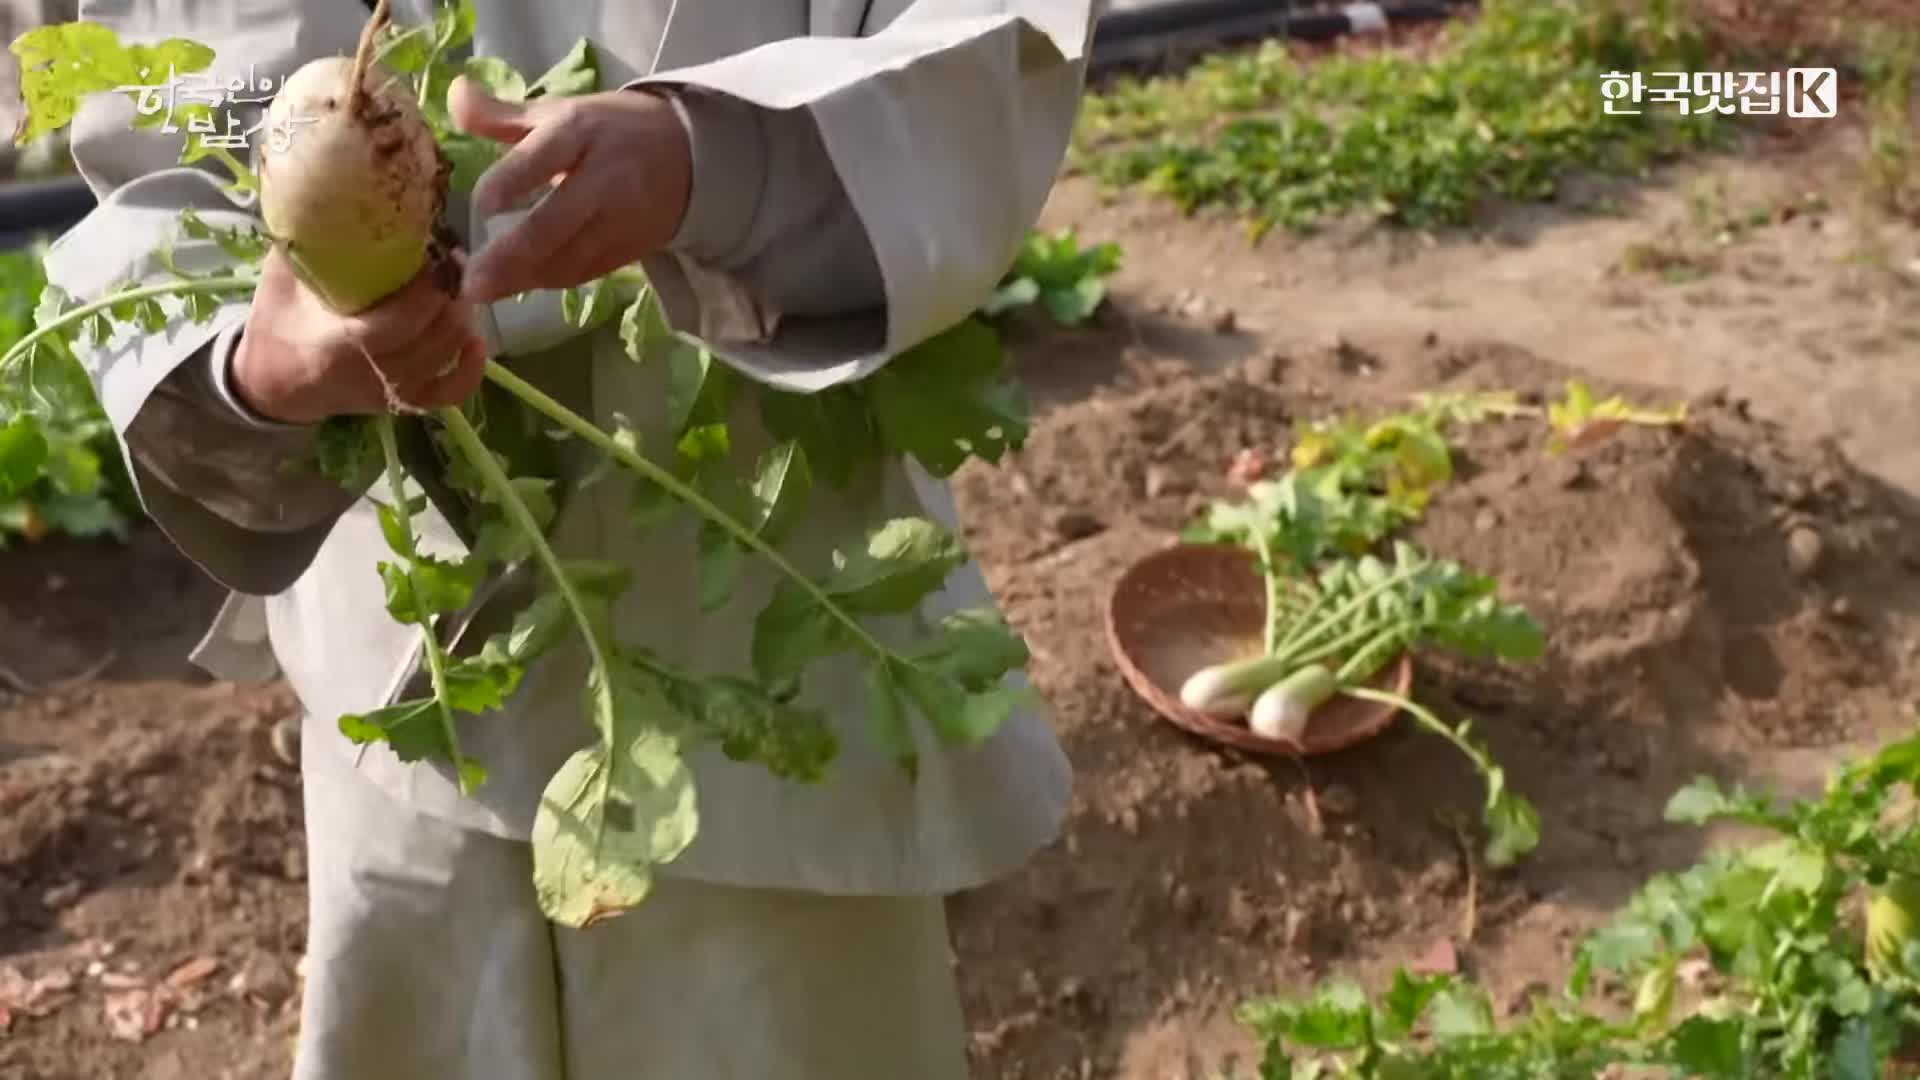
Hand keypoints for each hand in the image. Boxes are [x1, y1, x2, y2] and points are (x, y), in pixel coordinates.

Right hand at [230, 246, 488, 423]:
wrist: (273, 385)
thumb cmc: (276, 325)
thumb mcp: (280, 281)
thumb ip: (305, 244)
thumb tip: (328, 188)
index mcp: (340, 345)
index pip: (400, 322)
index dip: (428, 290)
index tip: (442, 252)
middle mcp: (374, 373)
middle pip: (433, 337)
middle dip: (451, 296)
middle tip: (457, 259)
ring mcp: (394, 392)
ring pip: (446, 356)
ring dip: (461, 319)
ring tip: (460, 284)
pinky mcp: (406, 402)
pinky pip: (451, 392)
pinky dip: (471, 368)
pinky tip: (477, 339)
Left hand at [449, 76, 692, 303]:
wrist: (689, 156)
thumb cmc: (610, 130)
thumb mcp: (559, 112)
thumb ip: (501, 114)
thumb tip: (453, 96)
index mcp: (579, 133)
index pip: (542, 158)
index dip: (511, 182)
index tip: (483, 206)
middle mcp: (601, 179)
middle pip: (554, 223)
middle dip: (511, 256)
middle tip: (472, 283)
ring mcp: (618, 220)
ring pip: (568, 258)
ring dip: (525, 278)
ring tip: (485, 291)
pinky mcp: (629, 249)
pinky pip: (584, 272)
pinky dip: (549, 281)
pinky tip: (520, 285)